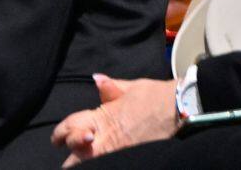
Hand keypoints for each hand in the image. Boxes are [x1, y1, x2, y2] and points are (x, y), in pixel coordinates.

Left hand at [51, 75, 177, 165]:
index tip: (58, 141)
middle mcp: (107, 136)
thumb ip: (111, 88)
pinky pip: (114, 163)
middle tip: (67, 164)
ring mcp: (120, 150)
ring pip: (93, 161)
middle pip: (78, 152)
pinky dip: (107, 163)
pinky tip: (104, 163)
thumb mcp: (131, 89)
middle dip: (71, 158)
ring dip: (86, 162)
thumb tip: (97, 79)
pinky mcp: (135, 157)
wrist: (182, 109)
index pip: (70, 126)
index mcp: (101, 116)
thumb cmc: (157, 97)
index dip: (61, 134)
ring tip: (78, 166)